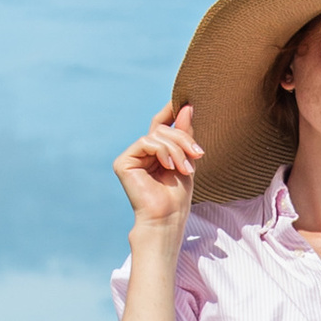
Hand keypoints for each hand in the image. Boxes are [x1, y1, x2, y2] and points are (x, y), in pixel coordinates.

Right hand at [113, 100, 201, 235]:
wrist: (167, 218)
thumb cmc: (177, 196)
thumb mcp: (187, 159)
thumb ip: (184, 134)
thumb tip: (187, 107)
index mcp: (155, 152)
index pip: (162, 125)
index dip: (171, 111)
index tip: (187, 102)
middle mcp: (141, 153)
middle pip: (163, 129)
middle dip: (183, 139)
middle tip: (197, 155)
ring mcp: (131, 157)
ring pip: (156, 135)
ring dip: (176, 149)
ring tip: (185, 168)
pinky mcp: (123, 162)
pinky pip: (145, 142)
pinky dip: (162, 152)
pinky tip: (169, 167)